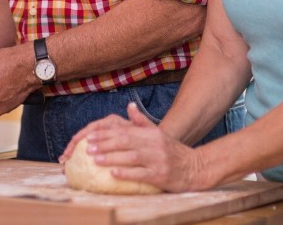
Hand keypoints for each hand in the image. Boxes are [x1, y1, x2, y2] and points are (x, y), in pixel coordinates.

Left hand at [69, 102, 206, 192]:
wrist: (195, 168)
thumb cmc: (173, 152)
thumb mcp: (159, 134)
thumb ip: (142, 122)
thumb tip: (129, 106)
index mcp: (152, 134)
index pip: (124, 131)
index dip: (105, 134)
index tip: (90, 136)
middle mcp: (154, 145)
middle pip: (125, 142)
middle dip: (104, 144)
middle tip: (87, 147)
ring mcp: (158, 160)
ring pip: (131, 157)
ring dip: (112, 158)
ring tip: (95, 159)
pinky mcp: (160, 176)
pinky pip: (141, 174)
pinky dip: (126, 173)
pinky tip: (113, 174)